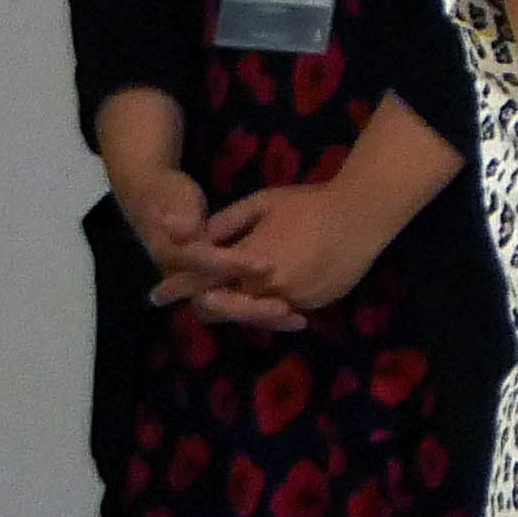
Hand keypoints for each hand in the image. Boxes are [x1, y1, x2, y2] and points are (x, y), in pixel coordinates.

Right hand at [110, 153, 295, 331]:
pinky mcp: (216, 288)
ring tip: (297, 317)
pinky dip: (264, 314)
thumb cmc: (169, 195)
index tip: (267, 265)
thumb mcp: (177, 198)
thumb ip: (183, 213)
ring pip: (231, 312)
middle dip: (251, 308)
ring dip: (261, 316)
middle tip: (286, 307)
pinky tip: (297, 316)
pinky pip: (240, 309)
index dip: (234, 265)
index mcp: (173, 257)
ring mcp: (201, 286)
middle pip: (218, 304)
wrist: (153, 201)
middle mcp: (184, 279)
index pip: (205, 269)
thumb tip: (182, 228)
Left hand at [187, 171, 404, 323]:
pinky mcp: (314, 304)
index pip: (203, 280)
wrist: (361, 216)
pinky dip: (271, 304)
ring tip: (234, 298)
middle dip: (209, 304)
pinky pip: (284, 310)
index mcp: (249, 260)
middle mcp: (267, 287)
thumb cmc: (308, 203)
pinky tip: (269, 296)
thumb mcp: (262, 203)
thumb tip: (200, 238)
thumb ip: (227, 223)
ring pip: (255, 313)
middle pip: (225, 308)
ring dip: (241, 306)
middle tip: (199, 300)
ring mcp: (293, 299)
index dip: (178, 288)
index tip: (156, 293)